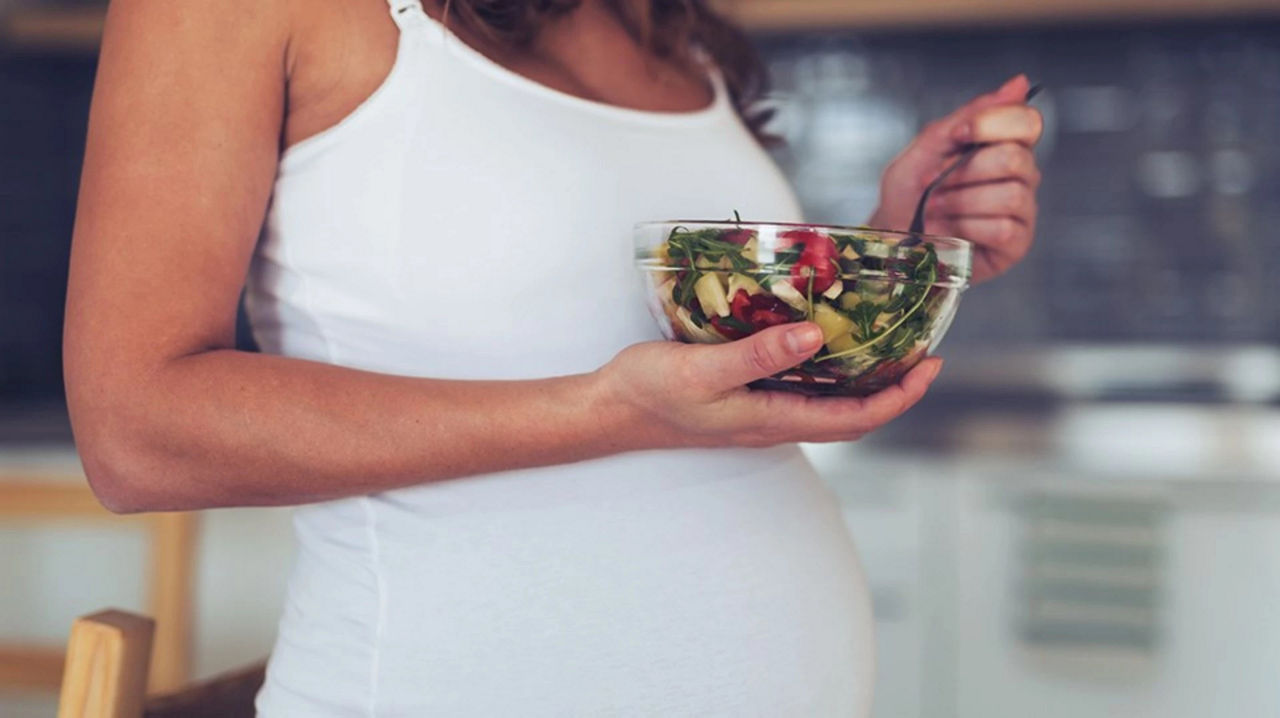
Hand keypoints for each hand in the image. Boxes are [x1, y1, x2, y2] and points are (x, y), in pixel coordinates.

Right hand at [600, 323, 942, 448]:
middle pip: (854, 415)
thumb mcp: (703, 369)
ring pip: (830, 405)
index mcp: (773, 420)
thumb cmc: (651, 392)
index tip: (931, 364)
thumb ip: (759, 355)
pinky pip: (804, 392)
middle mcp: (775, 422)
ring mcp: (761, 413)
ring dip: (865, 381)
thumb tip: (816, 338)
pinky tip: (825, 343)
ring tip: (887, 344)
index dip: (900, 396)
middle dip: (894, 388)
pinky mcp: (746, 400)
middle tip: (922, 350)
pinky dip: (830, 372)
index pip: (857, 418)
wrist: (610, 411)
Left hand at [868, 74, 1043, 283]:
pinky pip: (1005, 228)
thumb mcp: (926, 148)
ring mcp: (1021, 210)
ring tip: (937, 210)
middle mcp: (1020, 175)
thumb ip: (968, 116)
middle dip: (964, 172)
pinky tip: (953, 233)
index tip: (957, 136)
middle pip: (1015, 158)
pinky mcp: (1016, 243)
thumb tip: (1018, 84)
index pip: (1027, 121)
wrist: (890, 239)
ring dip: (961, 203)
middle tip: (935, 185)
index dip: (991, 125)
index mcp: (1003, 144)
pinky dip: (968, 228)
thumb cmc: (908, 195)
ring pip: (1011, 195)